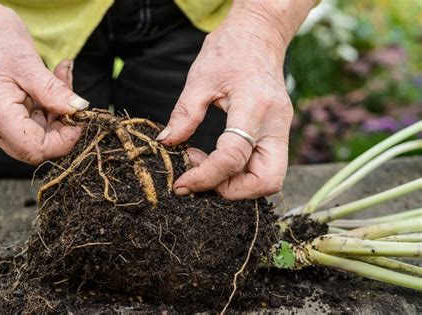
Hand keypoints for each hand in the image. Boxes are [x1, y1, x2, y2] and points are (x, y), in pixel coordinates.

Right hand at [0, 1, 87, 163]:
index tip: (78, 121)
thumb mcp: (29, 63)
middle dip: (61, 129)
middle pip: (35, 147)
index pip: (34, 149)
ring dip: (57, 114)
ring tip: (61, 79)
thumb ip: (55, 91)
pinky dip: (48, 107)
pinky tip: (54, 82)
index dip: (62, 141)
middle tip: (72, 102)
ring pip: (36, 135)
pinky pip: (31, 122)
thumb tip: (79, 109)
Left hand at [157, 1, 315, 198]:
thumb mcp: (200, 77)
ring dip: (235, 183)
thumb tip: (166, 142)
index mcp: (255, 107)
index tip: (182, 182)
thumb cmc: (230, 50)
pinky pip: (263, 166)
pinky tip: (215, 156)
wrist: (260, 36)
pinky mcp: (277, 133)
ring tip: (203, 163)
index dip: (205, 177)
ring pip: (269, 178)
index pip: (233, 157)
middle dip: (231, 190)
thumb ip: (185, 113)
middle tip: (200, 176)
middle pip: (267, 181)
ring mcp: (280, 130)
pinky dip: (239, 172)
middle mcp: (275, 124)